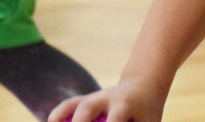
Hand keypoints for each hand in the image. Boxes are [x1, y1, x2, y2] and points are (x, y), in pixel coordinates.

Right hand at [47, 80, 166, 121]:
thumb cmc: (147, 114)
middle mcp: (107, 97)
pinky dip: (58, 116)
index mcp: (126, 105)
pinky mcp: (85, 99)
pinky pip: (68, 106)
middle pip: (87, 109)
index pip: (115, 121)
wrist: (143, 87)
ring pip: (74, 105)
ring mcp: (94, 97)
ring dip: (63, 121)